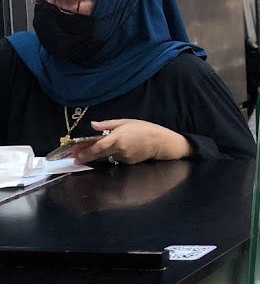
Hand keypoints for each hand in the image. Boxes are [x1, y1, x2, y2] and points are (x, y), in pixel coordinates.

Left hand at [73, 119, 193, 164]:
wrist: (160, 141)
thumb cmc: (144, 128)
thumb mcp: (125, 121)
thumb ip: (107, 124)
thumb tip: (92, 125)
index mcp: (117, 137)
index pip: (97, 147)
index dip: (84, 151)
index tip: (75, 154)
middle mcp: (119, 149)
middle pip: (98, 155)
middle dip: (86, 157)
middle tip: (76, 158)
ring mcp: (123, 157)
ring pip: (106, 158)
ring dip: (99, 156)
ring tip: (91, 155)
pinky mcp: (128, 162)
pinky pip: (116, 160)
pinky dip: (112, 157)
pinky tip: (114, 153)